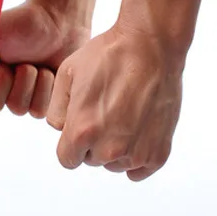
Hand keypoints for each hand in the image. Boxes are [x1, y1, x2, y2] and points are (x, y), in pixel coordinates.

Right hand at [0, 0, 89, 117]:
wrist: (54, 18)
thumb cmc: (21, 22)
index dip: (3, 83)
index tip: (7, 62)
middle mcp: (9, 91)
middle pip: (16, 108)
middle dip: (25, 81)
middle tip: (27, 62)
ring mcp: (31, 96)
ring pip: (34, 110)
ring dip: (40, 83)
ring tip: (40, 65)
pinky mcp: (51, 98)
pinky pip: (52, 107)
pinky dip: (52, 87)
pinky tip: (51, 71)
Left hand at [46, 23, 184, 180]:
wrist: (150, 45)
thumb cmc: (107, 56)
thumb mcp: (67, 75)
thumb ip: (56, 111)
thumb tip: (62, 131)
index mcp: (82, 131)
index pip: (67, 159)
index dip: (70, 141)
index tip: (79, 123)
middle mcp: (110, 148)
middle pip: (92, 160)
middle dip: (92, 141)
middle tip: (104, 109)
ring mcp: (137, 152)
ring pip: (116, 165)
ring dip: (115, 148)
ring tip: (122, 113)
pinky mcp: (160, 151)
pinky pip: (140, 169)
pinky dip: (136, 154)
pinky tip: (136, 129)